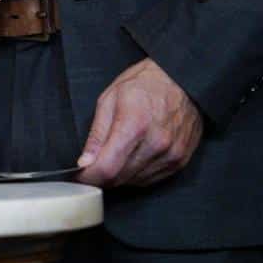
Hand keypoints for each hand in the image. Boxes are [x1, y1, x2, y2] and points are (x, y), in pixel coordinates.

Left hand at [75, 58, 201, 187]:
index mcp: (135, 125)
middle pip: (120, 178)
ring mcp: (171, 155)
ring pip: (135, 182)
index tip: (79, 175)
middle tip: (93, 165)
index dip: (89, 177)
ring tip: (115, 156)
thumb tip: (85, 162)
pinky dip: (136, 175)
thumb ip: (97, 134)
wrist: (182, 81)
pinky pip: (151, 180)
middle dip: (101, 176)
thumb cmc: (144, 85)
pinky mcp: (180, 161)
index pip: (107, 167)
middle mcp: (156, 144)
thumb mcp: (109, 99)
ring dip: (119, 176)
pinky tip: (132, 158)